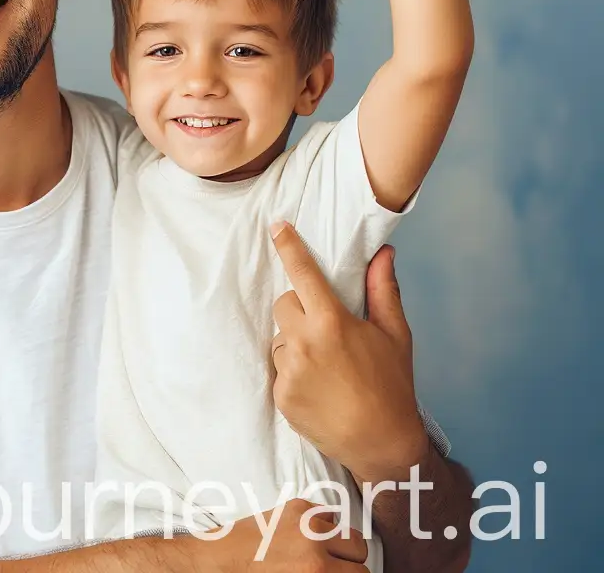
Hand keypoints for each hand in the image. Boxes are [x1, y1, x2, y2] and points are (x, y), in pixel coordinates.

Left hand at [198, 507, 368, 567]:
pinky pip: (326, 512)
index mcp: (318, 570)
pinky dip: (323, 524)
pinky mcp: (295, 505)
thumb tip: (346, 571)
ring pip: (347, 528)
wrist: (228, 559)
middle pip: (359, 547)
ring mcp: (305, 519)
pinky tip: (310, 536)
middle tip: (337, 566)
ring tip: (327, 551)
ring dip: (340, 541)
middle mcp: (315, 542)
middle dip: (351, 560)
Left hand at [270, 227, 430, 486]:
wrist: (383, 446)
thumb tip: (383, 252)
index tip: (276, 226)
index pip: (302, 274)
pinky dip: (294, 373)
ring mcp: (290, 370)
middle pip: (285, 304)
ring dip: (297, 343)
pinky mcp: (281, 395)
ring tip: (328, 367)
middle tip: (327, 332)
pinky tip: (319, 388)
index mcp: (332, 323)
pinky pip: (279, 368)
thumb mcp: (395, 337)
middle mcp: (305, 342)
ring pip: (281, 337)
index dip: (289, 247)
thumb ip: (383, 291)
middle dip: (301, 310)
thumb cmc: (392, 388)